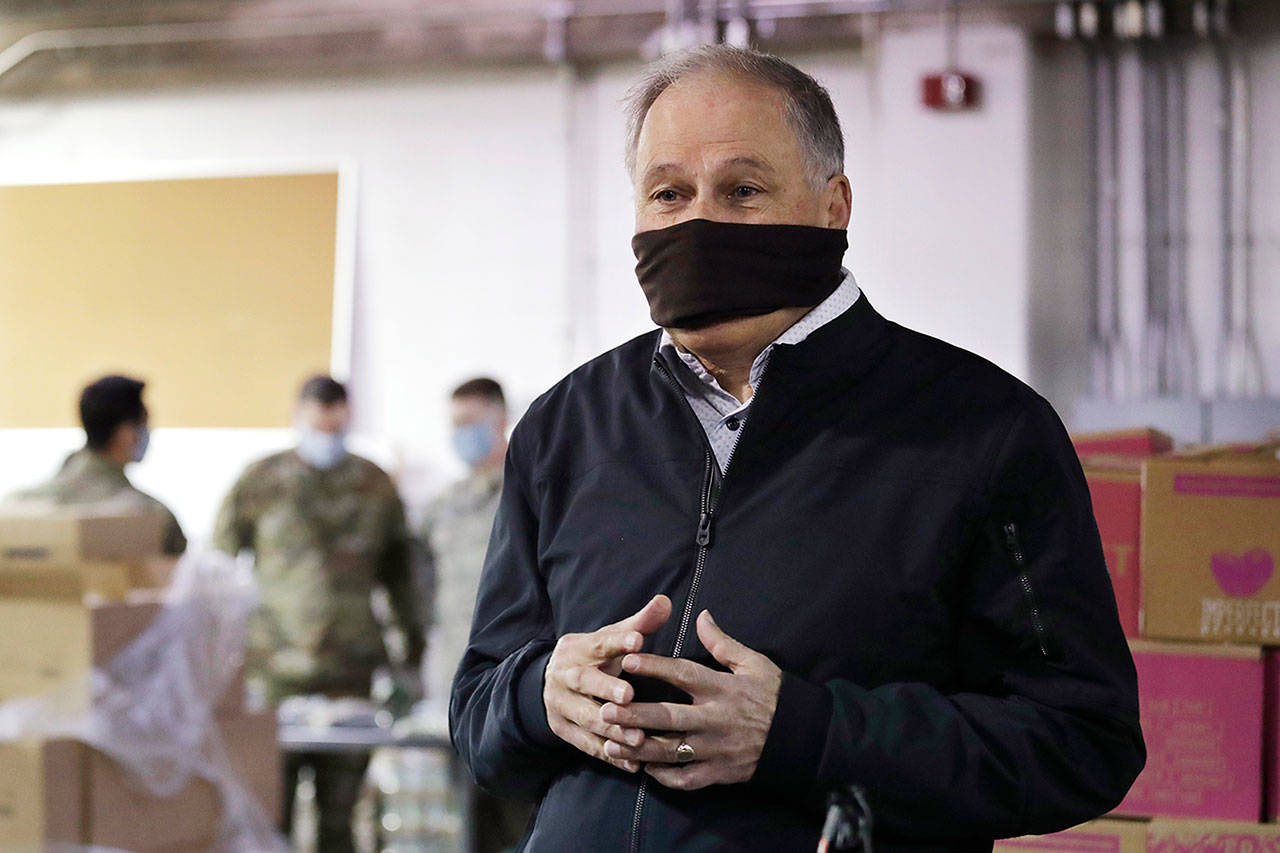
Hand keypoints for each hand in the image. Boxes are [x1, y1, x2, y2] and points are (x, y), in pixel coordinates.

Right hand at [544, 594, 672, 771]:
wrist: (552, 682)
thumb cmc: (595, 658)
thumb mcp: (610, 639)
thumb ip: (639, 624)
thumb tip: (665, 601)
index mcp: (578, 648)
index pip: (599, 642)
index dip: (618, 642)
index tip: (638, 641)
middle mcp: (565, 675)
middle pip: (584, 682)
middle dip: (605, 688)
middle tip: (629, 696)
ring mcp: (561, 705)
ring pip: (586, 718)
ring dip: (612, 729)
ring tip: (638, 738)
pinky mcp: (563, 731)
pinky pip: (587, 745)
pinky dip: (610, 755)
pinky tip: (633, 763)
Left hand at [600, 610, 781, 789]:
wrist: (801, 738)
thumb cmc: (775, 696)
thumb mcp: (754, 663)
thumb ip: (723, 643)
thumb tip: (701, 615)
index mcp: (722, 688)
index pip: (682, 674)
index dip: (654, 667)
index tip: (627, 659)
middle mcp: (715, 719)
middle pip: (668, 717)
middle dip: (634, 714)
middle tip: (604, 710)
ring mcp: (716, 749)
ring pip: (671, 751)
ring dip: (639, 748)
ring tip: (611, 743)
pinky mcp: (720, 773)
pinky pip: (687, 779)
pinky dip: (664, 777)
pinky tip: (644, 769)